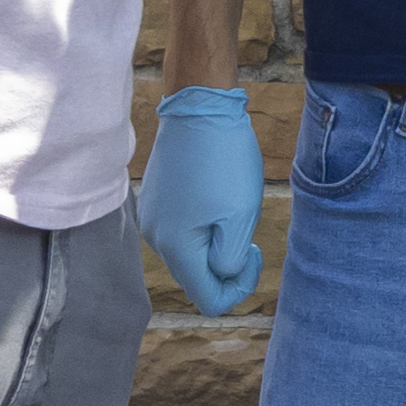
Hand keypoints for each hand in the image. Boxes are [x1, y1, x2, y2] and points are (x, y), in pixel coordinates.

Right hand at [133, 84, 263, 316]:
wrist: (199, 106)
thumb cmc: (225, 159)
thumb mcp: (241, 216)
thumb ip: (230, 261)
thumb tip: (220, 275)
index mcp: (176, 247)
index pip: (209, 300)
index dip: (239, 287)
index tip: (253, 252)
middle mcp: (156, 239)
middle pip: (197, 278)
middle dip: (227, 264)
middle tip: (246, 230)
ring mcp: (152, 219)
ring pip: (190, 254)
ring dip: (215, 243)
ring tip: (229, 207)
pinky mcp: (155, 202)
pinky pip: (182, 231)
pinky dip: (203, 226)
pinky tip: (215, 196)